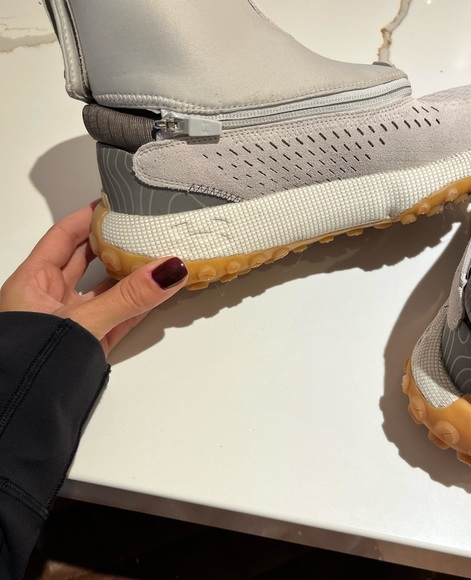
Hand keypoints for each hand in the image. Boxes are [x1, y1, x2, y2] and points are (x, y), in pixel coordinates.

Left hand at [0, 202, 188, 356]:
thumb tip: (171, 269)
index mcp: (33, 281)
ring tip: (159, 256)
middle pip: (87, 260)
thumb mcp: (82, 322)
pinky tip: (158, 292)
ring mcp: (73, 322)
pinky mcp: (89, 344)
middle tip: (143, 226)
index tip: (114, 201)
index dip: (87, 216)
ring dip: (131, 276)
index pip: (63, 236)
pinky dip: (138, 306)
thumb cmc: (33, 360)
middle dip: (114, 242)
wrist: (24, 412)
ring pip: (106, 290)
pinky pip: (118, 317)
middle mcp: (51, 298)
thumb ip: (128, 298)